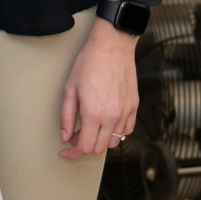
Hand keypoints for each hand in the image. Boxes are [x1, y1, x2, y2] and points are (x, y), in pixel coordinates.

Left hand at [59, 18, 138, 158]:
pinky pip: (127, 130)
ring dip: (101, 140)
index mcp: (94, 114)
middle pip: (100, 148)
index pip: (86, 148)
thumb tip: (66, 136)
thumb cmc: (89, 63)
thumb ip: (67, 116)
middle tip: (75, 135)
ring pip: (115, 141)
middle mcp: (112, 117)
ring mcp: (125, 113)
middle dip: (85, 146)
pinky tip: (106, 121)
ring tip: (90, 127)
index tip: (66, 151)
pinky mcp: (134, 107)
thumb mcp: (70, 88)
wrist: (112, 46)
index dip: (73, 153)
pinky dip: (116, 132)